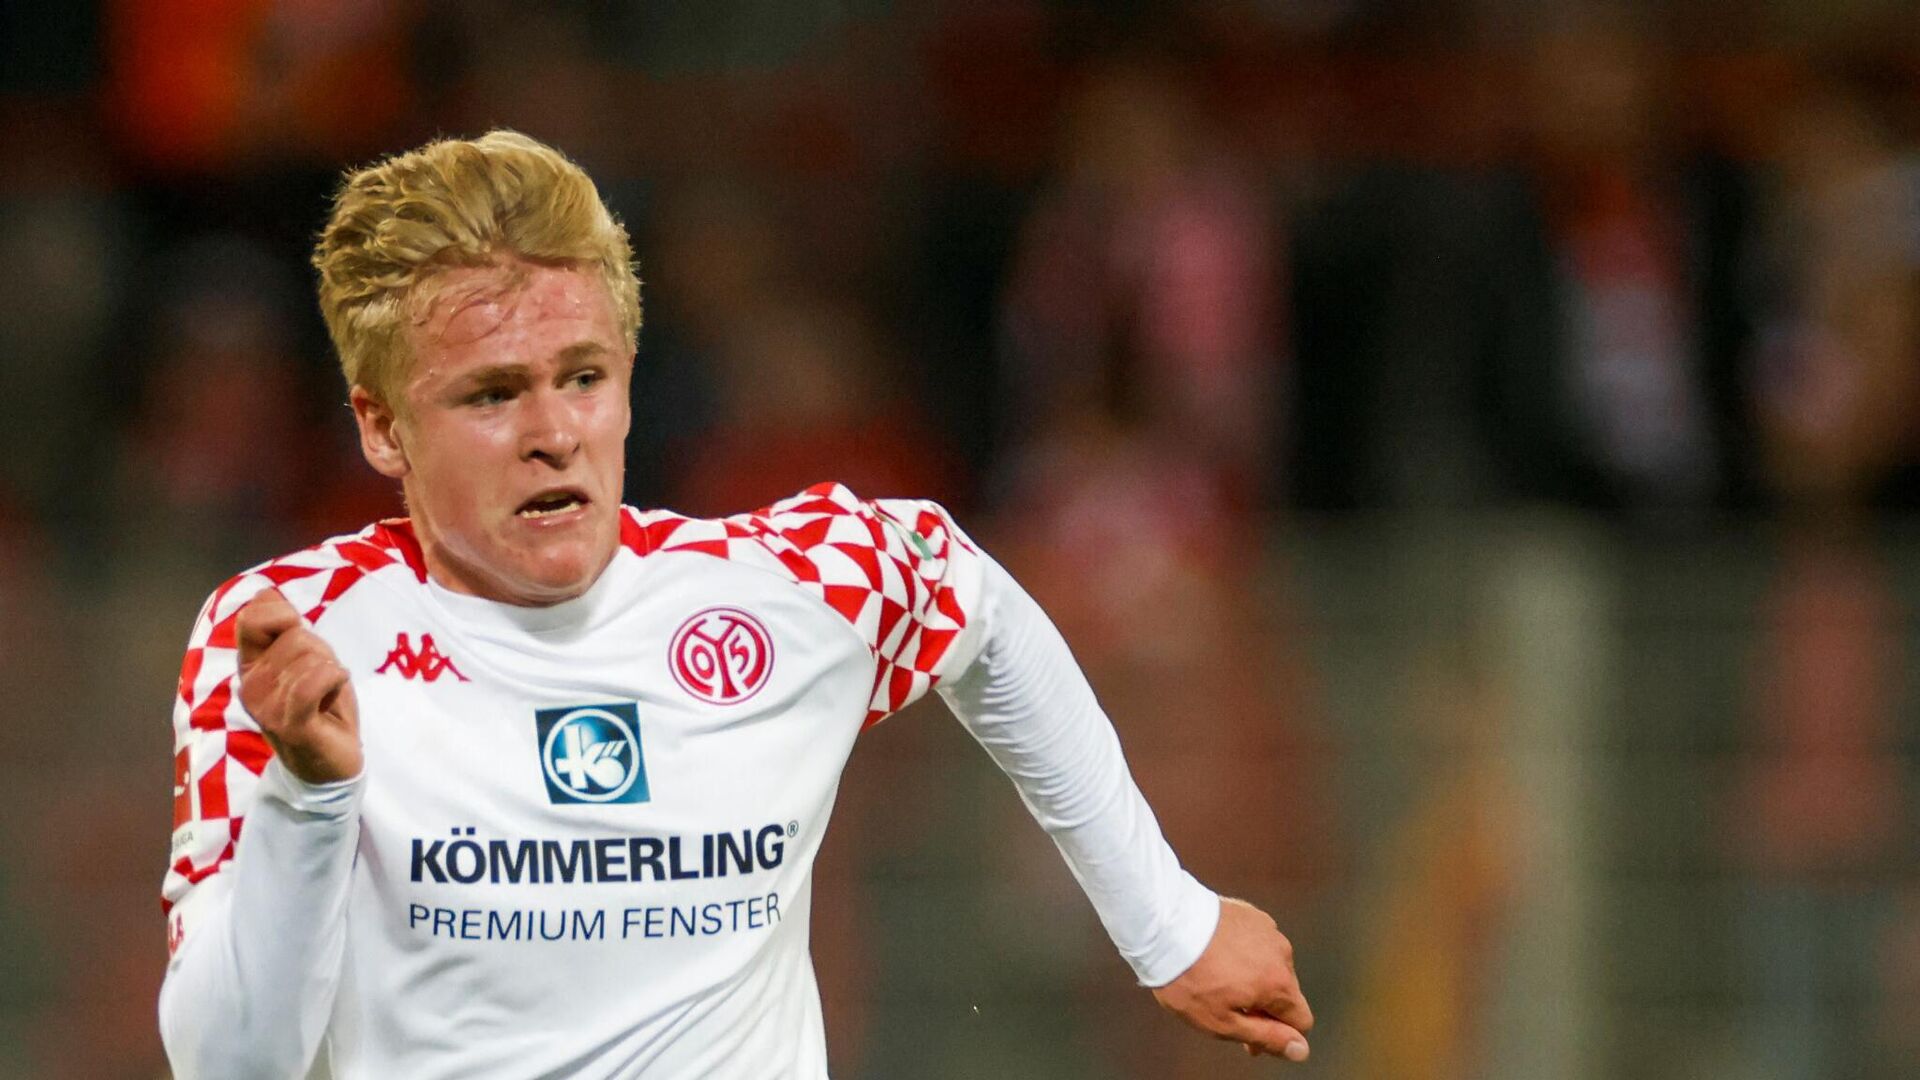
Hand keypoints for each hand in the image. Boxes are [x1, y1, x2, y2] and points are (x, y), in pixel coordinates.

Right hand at [235, 588, 362, 783]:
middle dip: (321, 652)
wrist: (329, 765)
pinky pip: (315, 680)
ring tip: (325, 696)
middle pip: (296, 635)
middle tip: (321, 683)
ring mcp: (265, 706)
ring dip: (331, 671)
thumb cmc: (321, 707)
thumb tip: (265, 593)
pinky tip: (334, 696)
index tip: (301, 641)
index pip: (254, 616)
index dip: (285, 616)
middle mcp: (249, 684)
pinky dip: (336, 680)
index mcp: (249, 665)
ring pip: (310, 656)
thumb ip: (284, 628)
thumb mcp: (304, 658)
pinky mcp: (290, 724)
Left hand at [1152, 897, 1313, 1061]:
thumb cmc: (1188, 976)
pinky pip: (1257, 943)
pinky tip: (1217, 956)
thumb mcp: (1223, 1022)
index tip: (1252, 1038)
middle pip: (1285, 992)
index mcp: (1279, 983)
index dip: (1279, 1035)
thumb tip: (1300, 1049)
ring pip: (1271, 966)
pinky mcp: (1250, 913)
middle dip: (1262, 1006)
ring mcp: (1266, 929)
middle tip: (1226, 1009)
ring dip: (1253, 977)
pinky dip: (1244, 953)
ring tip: (1217, 978)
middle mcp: (1281, 953)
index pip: (1302, 1020)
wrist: (1164, 924)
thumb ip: (1267, 1037)